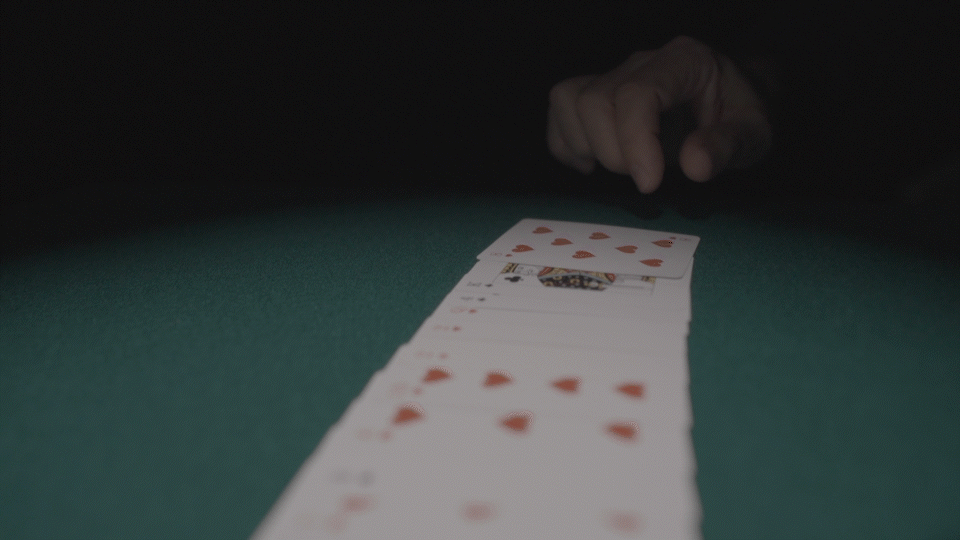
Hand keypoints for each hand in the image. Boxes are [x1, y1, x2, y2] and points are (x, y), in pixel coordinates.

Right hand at [547, 36, 771, 192]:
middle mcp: (641, 61)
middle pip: (595, 101)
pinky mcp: (594, 93)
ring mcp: (613, 75)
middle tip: (647, 177)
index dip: (634, 141)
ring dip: (587, 147)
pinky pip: (559, 110)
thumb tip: (695, 165)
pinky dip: (567, 143)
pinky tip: (593, 164)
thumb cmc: (740, 116)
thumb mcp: (753, 134)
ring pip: (568, 100)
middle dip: (613, 153)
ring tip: (623, 167)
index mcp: (684, 61)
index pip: (638, 92)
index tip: (650, 182)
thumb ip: (728, 147)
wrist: (731, 103)